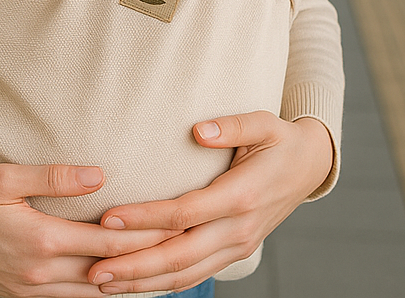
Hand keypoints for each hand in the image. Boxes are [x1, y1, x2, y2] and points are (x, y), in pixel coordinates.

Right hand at [0, 163, 178, 297]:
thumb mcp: (4, 176)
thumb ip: (54, 178)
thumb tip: (98, 176)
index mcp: (41, 241)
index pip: (107, 243)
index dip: (145, 236)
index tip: (176, 225)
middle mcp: (40, 273)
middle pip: (106, 274)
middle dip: (144, 263)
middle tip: (180, 250)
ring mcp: (29, 290)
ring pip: (90, 296)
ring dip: (123, 284)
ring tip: (156, 271)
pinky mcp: (18, 295)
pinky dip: (95, 294)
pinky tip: (109, 285)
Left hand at [87, 113, 334, 293]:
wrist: (310, 167)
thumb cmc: (280, 140)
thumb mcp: (264, 123)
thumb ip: (232, 126)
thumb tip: (199, 131)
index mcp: (241, 196)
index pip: (183, 215)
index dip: (145, 219)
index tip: (108, 218)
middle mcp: (238, 229)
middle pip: (179, 256)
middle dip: (135, 265)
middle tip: (94, 269)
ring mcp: (238, 246)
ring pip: (186, 274)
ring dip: (143, 282)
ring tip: (103, 282)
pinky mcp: (234, 252)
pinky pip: (195, 274)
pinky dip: (163, 283)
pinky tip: (135, 282)